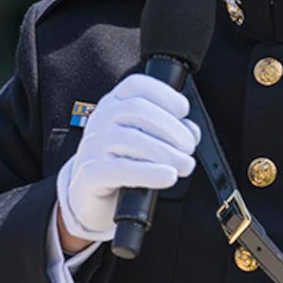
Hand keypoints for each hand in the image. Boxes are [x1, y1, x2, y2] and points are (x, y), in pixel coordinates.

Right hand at [56, 74, 200, 242]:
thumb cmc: (124, 161)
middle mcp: (101, 119)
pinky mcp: (92, 173)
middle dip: (172, 128)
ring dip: (168, 153)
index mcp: (114, 103)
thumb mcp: (147, 139)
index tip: (184, 111)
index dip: (165, 94)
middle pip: (138, 110)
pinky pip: (123, 169)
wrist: (91, 197)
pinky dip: (151, 172)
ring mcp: (94, 145)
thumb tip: (192, 131)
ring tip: (185, 165)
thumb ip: (172, 131)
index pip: (136, 85)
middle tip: (189, 147)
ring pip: (132, 139)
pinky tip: (169, 176)